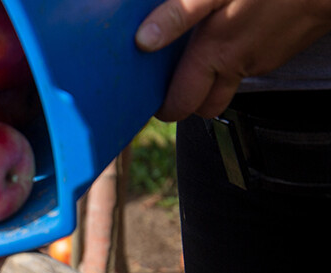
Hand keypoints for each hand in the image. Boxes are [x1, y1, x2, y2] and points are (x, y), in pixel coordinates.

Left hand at [135, 0, 330, 120]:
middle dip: (186, 101)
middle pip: (205, 108)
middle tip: (170, 81)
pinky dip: (233, 58)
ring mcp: (262, 60)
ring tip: (195, 53)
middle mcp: (238, 66)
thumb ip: (179, 15)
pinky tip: (229, 31)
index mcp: (215, 55)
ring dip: (210, 79)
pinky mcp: (278, 50)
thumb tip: (143, 41)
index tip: (151, 96)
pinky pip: (248, 65)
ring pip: (227, 86)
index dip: (164, 107)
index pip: (182, 105)